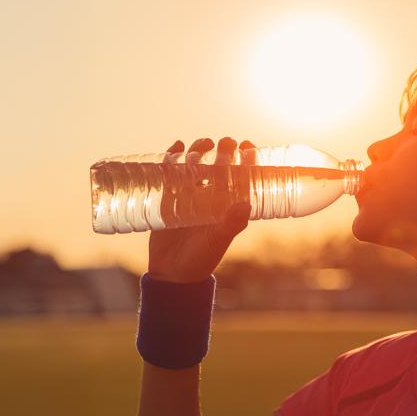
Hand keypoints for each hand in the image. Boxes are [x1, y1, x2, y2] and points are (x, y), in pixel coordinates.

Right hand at [147, 137, 254, 283]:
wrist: (171, 273)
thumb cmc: (201, 258)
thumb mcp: (218, 240)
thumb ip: (231, 224)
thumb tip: (245, 203)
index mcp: (228, 205)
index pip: (242, 176)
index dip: (247, 159)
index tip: (247, 146)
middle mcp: (211, 197)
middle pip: (218, 165)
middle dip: (223, 150)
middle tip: (225, 142)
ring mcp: (190, 195)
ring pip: (196, 164)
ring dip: (199, 150)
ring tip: (202, 144)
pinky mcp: (168, 197)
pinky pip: (171, 172)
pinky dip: (173, 157)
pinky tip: (176, 147)